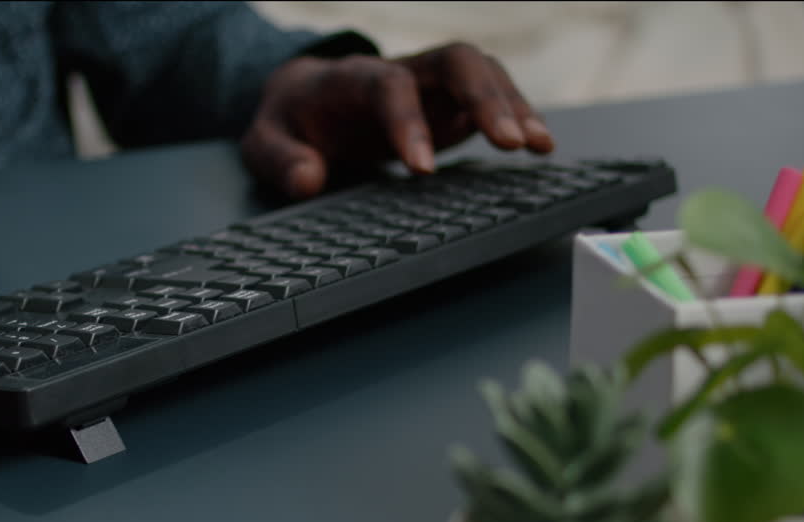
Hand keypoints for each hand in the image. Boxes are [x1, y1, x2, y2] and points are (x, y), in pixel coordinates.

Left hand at [241, 42, 555, 198]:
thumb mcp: (264, 143)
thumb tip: (309, 179)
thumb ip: (280, 160)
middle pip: (452, 61)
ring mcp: (429, 85)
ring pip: (481, 73)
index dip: (408, 122)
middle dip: (485, 97)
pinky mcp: (449, 103)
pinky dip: (518, 117)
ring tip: (539, 147)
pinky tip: (539, 146)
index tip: (421, 169)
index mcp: (350, 78)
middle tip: (511, 144)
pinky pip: (491, 97)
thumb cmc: (289, 122)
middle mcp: (399, 71)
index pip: (388, 86)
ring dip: (513, 106)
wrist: (304, 99)